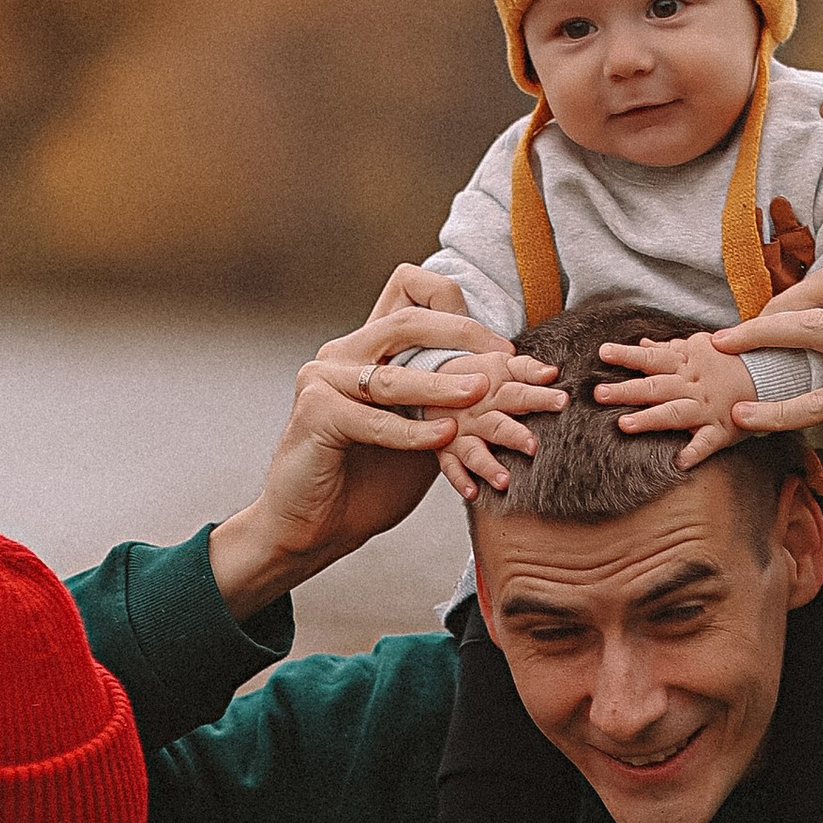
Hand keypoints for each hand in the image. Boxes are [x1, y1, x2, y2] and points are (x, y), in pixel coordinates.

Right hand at [207, 270, 500, 616]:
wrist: (314, 529)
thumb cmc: (368, 484)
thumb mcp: (422, 433)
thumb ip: (447, 401)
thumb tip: (508, 379)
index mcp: (369, 350)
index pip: (410, 293)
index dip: (459, 312)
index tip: (501, 345)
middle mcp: (344, 354)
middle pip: (408, 321)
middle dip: (461, 335)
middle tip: (503, 359)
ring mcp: (324, 378)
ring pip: (394, 374)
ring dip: (443, 384)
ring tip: (481, 392)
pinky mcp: (315, 410)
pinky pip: (375, 419)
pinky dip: (413, 432)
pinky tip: (444, 438)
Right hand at [434, 344, 571, 503]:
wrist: (434, 380)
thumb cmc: (477, 376)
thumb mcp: (501, 365)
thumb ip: (527, 368)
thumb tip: (552, 372)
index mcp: (495, 391)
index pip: (520, 394)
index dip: (541, 397)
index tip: (563, 401)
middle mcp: (477, 414)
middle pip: (497, 425)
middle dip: (514, 436)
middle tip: (533, 447)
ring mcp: (460, 434)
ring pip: (474, 452)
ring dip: (488, 466)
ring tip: (504, 481)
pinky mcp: (446, 450)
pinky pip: (450, 468)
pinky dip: (460, 481)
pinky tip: (473, 493)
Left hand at [590, 328, 761, 469]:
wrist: (770, 377)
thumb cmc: (729, 362)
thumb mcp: (699, 347)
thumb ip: (668, 348)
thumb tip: (640, 344)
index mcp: (685, 363)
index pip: (652, 358)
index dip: (627, 356)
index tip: (603, 353)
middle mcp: (692, 386)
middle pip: (656, 386)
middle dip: (627, 390)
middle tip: (599, 394)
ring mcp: (706, 409)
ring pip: (674, 413)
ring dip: (650, 419)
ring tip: (624, 425)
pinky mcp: (721, 430)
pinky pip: (707, 442)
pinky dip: (695, 452)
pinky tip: (678, 462)